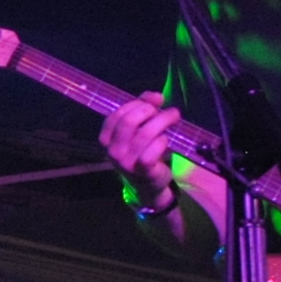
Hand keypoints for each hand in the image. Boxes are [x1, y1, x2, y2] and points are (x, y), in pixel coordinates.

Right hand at [99, 94, 191, 211]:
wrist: (148, 185)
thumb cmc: (142, 152)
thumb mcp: (138, 130)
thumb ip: (143, 110)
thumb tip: (156, 96)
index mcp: (106, 139)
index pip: (117, 114)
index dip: (137, 103)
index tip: (154, 102)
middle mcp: (113, 151)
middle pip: (129, 121)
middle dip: (149, 111)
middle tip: (163, 111)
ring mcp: (126, 162)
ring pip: (145, 134)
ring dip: (163, 121)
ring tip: (174, 117)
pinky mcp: (142, 171)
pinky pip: (153, 150)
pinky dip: (162, 141)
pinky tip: (166, 140)